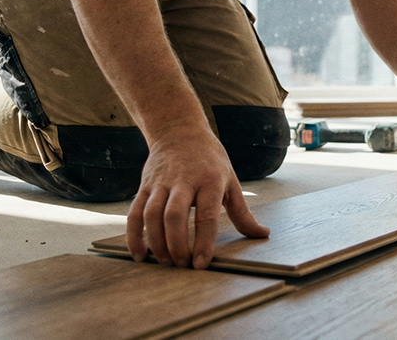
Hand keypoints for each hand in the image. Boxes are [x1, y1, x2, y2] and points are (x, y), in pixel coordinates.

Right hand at [126, 131, 268, 268]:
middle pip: (174, 215)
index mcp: (210, 180)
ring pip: (152, 214)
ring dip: (156, 242)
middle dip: (176, 244)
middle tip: (182, 264)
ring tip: (165, 262)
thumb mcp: (230, 180)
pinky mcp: (144, 186)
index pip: (207, 215)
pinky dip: (134, 236)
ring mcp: (161, 183)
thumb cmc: (209, 160)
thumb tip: (262, 234)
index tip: (201, 264)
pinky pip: (135, 213)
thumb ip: (242, 212)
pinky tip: (140, 254)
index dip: (204, 241)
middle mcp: (184, 181)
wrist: (179, 131)